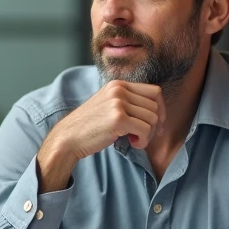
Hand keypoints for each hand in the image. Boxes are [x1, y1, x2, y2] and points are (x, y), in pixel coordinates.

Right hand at [37, 81, 165, 190]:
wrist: (68, 137)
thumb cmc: (90, 126)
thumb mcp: (109, 106)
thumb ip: (129, 104)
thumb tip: (159, 115)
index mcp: (118, 84)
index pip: (154, 92)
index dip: (160, 109)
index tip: (155, 125)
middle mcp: (119, 89)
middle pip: (155, 106)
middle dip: (154, 125)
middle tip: (142, 136)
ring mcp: (118, 103)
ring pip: (152, 118)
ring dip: (148, 135)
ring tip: (134, 140)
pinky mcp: (118, 118)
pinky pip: (145, 130)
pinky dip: (143, 141)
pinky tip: (132, 143)